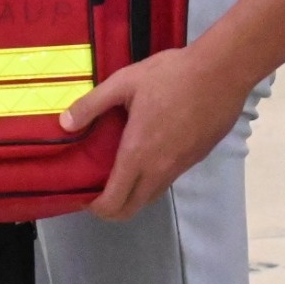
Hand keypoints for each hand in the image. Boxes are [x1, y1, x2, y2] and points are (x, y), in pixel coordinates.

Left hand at [61, 47, 251, 219]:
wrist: (220, 74)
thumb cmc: (170, 76)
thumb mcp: (124, 82)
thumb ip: (92, 104)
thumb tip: (64, 124)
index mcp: (138, 154)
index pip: (114, 202)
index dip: (95, 207)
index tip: (82, 195)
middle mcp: (159, 170)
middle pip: (132, 209)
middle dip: (111, 209)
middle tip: (96, 190)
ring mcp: (179, 168)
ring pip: (150, 196)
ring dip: (131, 195)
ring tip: (116, 172)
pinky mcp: (194, 160)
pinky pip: (166, 181)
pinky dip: (149, 181)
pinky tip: (144, 155)